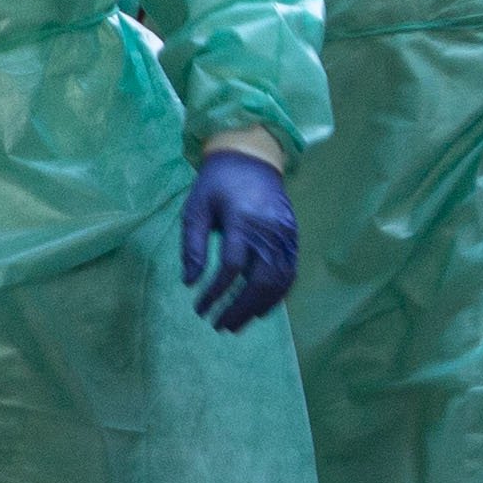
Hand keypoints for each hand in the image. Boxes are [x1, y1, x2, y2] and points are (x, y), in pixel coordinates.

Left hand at [180, 150, 299, 333]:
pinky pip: (290, 272)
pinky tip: (261, 309)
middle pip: (260, 281)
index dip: (216, 292)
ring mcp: (285, 235)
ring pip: (279, 281)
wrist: (253, 157)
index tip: (200, 308)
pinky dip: (277, 295)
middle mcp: (269, 231)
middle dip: (239, 308)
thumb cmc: (218, 183)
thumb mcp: (196, 208)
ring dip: (258, 307)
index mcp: (242, 221)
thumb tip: (189, 281)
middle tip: (219, 325)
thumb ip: (193, 245)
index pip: (232, 267)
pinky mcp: (293, 237)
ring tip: (237, 323)